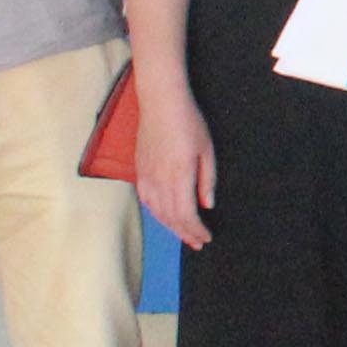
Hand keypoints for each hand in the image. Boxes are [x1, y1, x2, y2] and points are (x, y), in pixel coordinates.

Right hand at [134, 78, 216, 249]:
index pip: (186, 215)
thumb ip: (207, 180)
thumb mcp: (207, 150)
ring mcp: (146, 176)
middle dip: (185, 233)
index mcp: (179, 177)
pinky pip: (147, 200)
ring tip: (184, 234)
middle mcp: (159, 181)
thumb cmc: (189, 123)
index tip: (206, 238)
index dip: (196, 230)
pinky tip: (165, 217)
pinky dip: (157, 213)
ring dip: (171, 226)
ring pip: (157, 211)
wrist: (161, 104)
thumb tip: (207, 205)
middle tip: (197, 243)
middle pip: (171, 217)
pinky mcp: (139, 171)